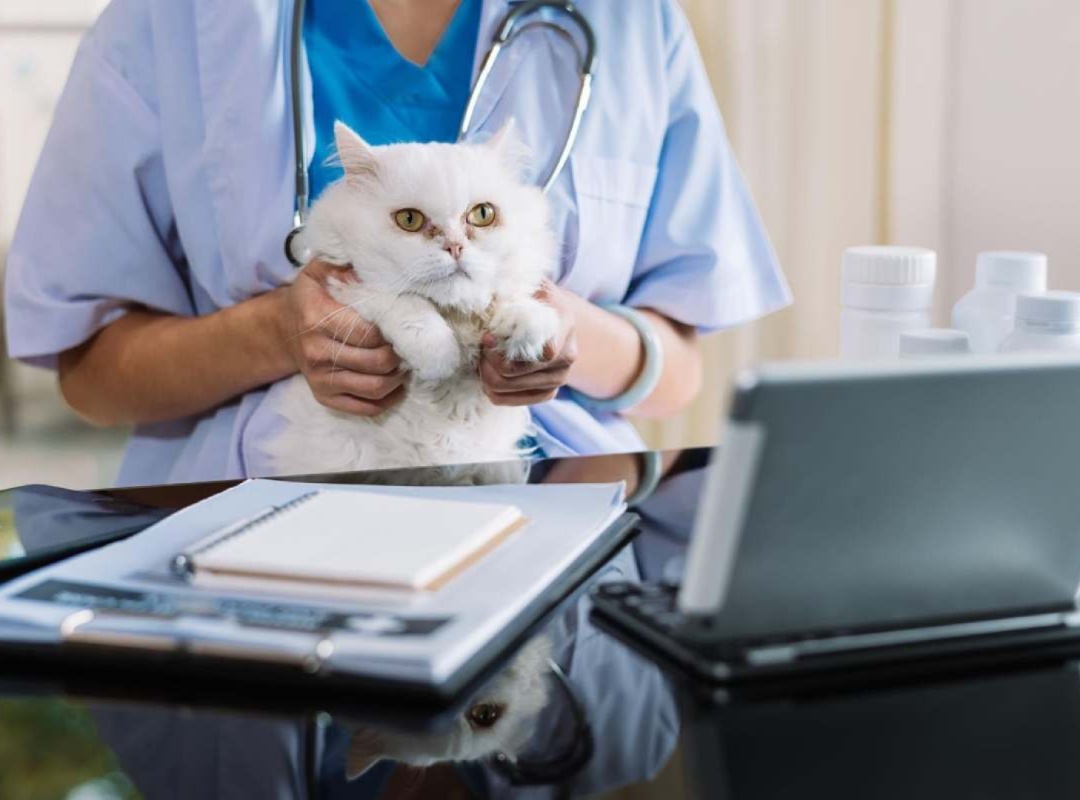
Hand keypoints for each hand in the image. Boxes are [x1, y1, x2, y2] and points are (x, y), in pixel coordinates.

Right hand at [277, 260, 405, 415]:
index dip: (394, 330)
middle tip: (409, 344)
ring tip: (405, 362)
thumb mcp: (322, 271)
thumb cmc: (313, 296)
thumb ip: (346, 265)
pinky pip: (364, 408)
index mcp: (317, 317)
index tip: (404, 323)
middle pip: (376, 362)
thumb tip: (379, 270)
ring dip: (398, 377)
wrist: (284, 329)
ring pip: (374, 387)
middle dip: (400, 354)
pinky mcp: (324, 397)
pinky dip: (387, 400)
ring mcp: (319, 378)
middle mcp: (316, 351)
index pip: (369, 332)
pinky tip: (396, 383)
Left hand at [479, 282, 577, 405]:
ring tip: (482, 358)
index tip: (487, 335)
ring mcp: (558, 379)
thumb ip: (516, 288)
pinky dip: (492, 390)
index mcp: (565, 326)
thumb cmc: (534, 297)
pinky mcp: (546, 394)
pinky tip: (487, 374)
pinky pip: (510, 401)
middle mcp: (567, 357)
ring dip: (486, 374)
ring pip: (508, 388)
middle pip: (517, 373)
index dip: (507, 348)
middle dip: (489, 360)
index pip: (544, 352)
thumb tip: (489, 288)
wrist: (552, 317)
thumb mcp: (529, 285)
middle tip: (481, 346)